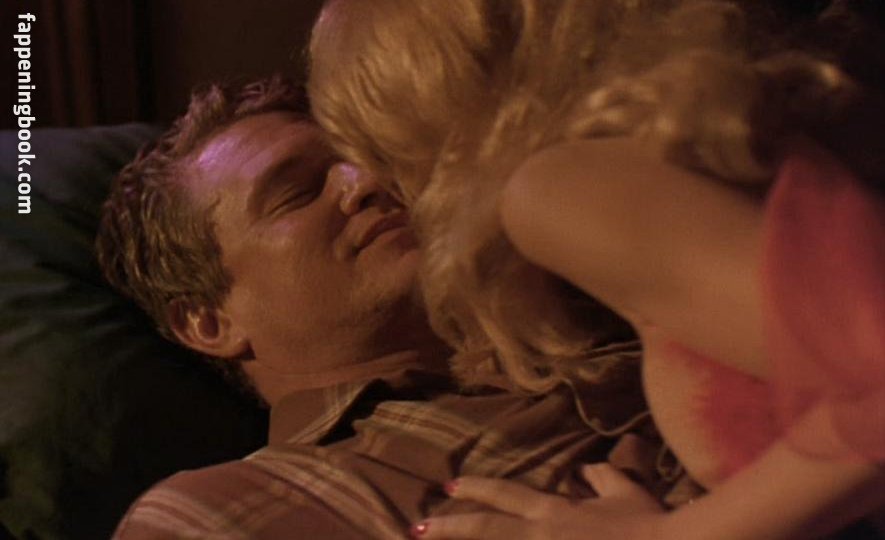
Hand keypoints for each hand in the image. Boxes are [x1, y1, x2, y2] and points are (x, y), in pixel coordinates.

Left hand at [411, 463, 668, 538]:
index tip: (449, 486)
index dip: (476, 488)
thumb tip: (588, 467)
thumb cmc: (650, 526)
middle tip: (418, 527)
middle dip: (450, 528)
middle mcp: (540, 535)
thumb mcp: (629, 495)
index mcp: (554, 512)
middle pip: (486, 528)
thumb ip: (605, 479)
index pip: (506, 495)